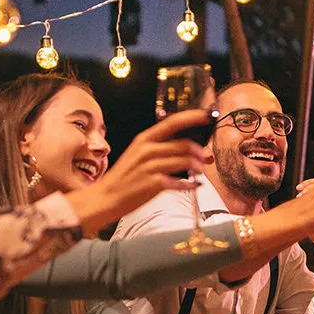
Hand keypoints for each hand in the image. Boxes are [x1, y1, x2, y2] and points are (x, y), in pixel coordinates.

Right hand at [70, 110, 208, 231]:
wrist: (106, 198)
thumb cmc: (124, 177)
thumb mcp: (137, 155)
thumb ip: (159, 149)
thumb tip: (186, 147)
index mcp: (144, 139)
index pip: (172, 122)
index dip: (192, 117)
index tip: (206, 116)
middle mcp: (147, 150)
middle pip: (184, 144)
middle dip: (200, 150)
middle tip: (206, 156)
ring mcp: (151, 167)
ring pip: (185, 161)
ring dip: (198, 167)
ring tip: (200, 171)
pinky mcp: (154, 184)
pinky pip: (180, 182)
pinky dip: (190, 184)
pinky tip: (194, 185)